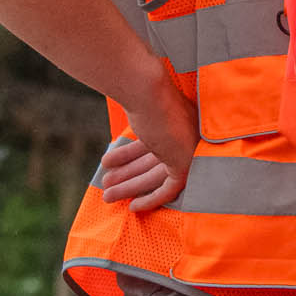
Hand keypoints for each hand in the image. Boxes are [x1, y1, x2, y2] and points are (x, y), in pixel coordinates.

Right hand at [100, 77, 197, 213]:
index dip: (133, 159)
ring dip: (130, 187)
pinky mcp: (185, 162)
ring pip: (157, 176)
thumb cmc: (139, 95)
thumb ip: (140, 128)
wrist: (146, 89)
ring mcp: (189, 148)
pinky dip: (152, 198)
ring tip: (107, 195)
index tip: (115, 167)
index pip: (156, 148)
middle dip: (128, 177)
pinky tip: (134, 206)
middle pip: (154, 164)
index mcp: (179, 120)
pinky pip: (169, 188)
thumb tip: (117, 129)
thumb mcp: (141, 114)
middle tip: (107, 189)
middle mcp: (187, 135)